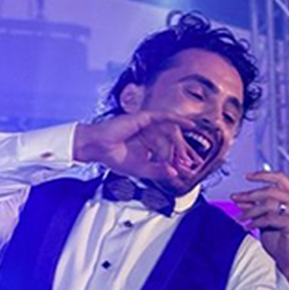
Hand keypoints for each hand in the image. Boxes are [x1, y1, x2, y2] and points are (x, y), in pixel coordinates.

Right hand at [73, 112, 203, 181]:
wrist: (97, 148)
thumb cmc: (112, 156)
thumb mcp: (141, 169)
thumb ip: (158, 170)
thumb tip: (174, 173)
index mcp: (147, 146)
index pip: (168, 152)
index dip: (178, 162)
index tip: (187, 171)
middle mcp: (148, 135)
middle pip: (172, 142)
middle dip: (183, 154)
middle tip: (191, 164)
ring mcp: (146, 126)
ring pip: (170, 132)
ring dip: (181, 143)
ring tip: (188, 154)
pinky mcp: (144, 118)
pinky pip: (165, 116)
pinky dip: (178, 120)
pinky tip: (190, 125)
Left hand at [231, 171, 288, 283]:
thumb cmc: (281, 242)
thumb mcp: (265, 221)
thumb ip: (255, 208)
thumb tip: (240, 198)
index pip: (280, 178)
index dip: (263, 175)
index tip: (247, 176)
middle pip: (271, 190)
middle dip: (250, 195)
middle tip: (236, 199)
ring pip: (269, 203)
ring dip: (251, 210)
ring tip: (241, 218)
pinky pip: (271, 217)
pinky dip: (257, 221)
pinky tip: (249, 226)